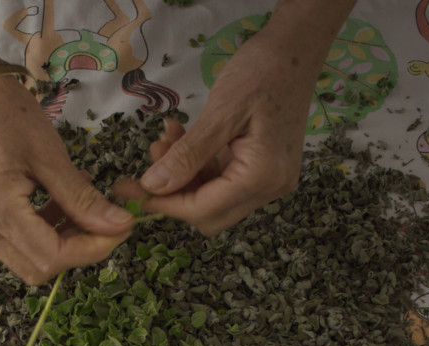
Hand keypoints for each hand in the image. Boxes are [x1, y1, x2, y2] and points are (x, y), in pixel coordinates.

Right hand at [0, 2, 132, 285]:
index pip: (52, 256)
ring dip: (61, 243)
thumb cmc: (9, 115)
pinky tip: (57, 204)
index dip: (91, 250)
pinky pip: (14, 244)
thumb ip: (83, 199)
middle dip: (77, 251)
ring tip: (80, 208)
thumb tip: (121, 226)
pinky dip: (43, 233)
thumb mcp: (51, 155)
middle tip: (104, 223)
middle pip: (38, 268)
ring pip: (27, 260)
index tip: (120, 229)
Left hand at [115, 1, 351, 234]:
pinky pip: (222, 178)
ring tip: (165, 140)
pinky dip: (198, 164)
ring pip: (212, 197)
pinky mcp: (262, 167)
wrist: (297, 48)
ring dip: (183, 176)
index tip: (131, 190)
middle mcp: (269, 187)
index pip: (203, 210)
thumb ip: (187, 155)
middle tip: (149, 163)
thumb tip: (153, 186)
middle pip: (209, 214)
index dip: (164, 203)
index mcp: (262, 177)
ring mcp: (268, 179)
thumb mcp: (220, 113)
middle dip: (174, 193)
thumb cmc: (263, 72)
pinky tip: (181, 137)